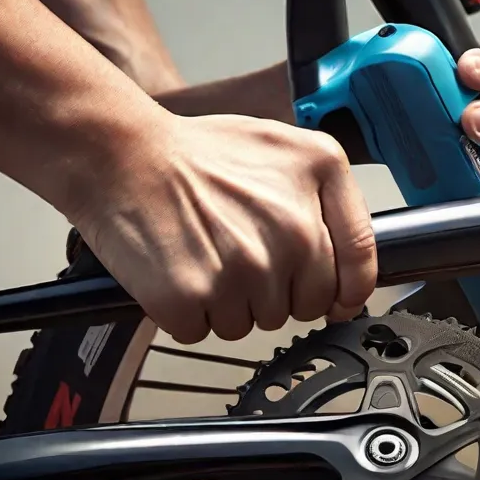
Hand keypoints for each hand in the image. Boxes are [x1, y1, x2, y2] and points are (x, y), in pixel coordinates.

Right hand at [73, 114, 376, 343]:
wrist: (120, 155)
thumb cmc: (194, 152)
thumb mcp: (281, 148)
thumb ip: (327, 198)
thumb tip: (350, 271)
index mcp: (320, 178)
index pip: (359, 265)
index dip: (346, 292)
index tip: (334, 301)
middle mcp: (292, 227)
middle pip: (308, 304)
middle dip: (278, 292)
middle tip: (238, 255)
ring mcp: (245, 268)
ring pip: (256, 323)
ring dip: (231, 304)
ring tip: (205, 256)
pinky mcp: (195, 297)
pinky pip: (206, 332)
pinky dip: (189, 314)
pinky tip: (179, 271)